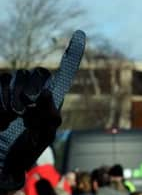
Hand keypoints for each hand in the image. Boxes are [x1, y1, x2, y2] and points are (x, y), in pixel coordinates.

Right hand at [0, 31, 84, 189]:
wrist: (2, 160)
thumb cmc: (26, 150)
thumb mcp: (43, 136)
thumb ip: (50, 116)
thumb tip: (46, 92)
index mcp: (51, 100)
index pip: (64, 73)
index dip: (72, 54)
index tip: (81, 34)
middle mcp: (33, 91)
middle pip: (38, 73)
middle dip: (32, 88)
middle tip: (26, 112)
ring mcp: (12, 91)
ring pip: (15, 76)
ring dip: (14, 98)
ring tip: (13, 118)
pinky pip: (0, 83)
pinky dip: (2, 101)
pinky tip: (3, 119)